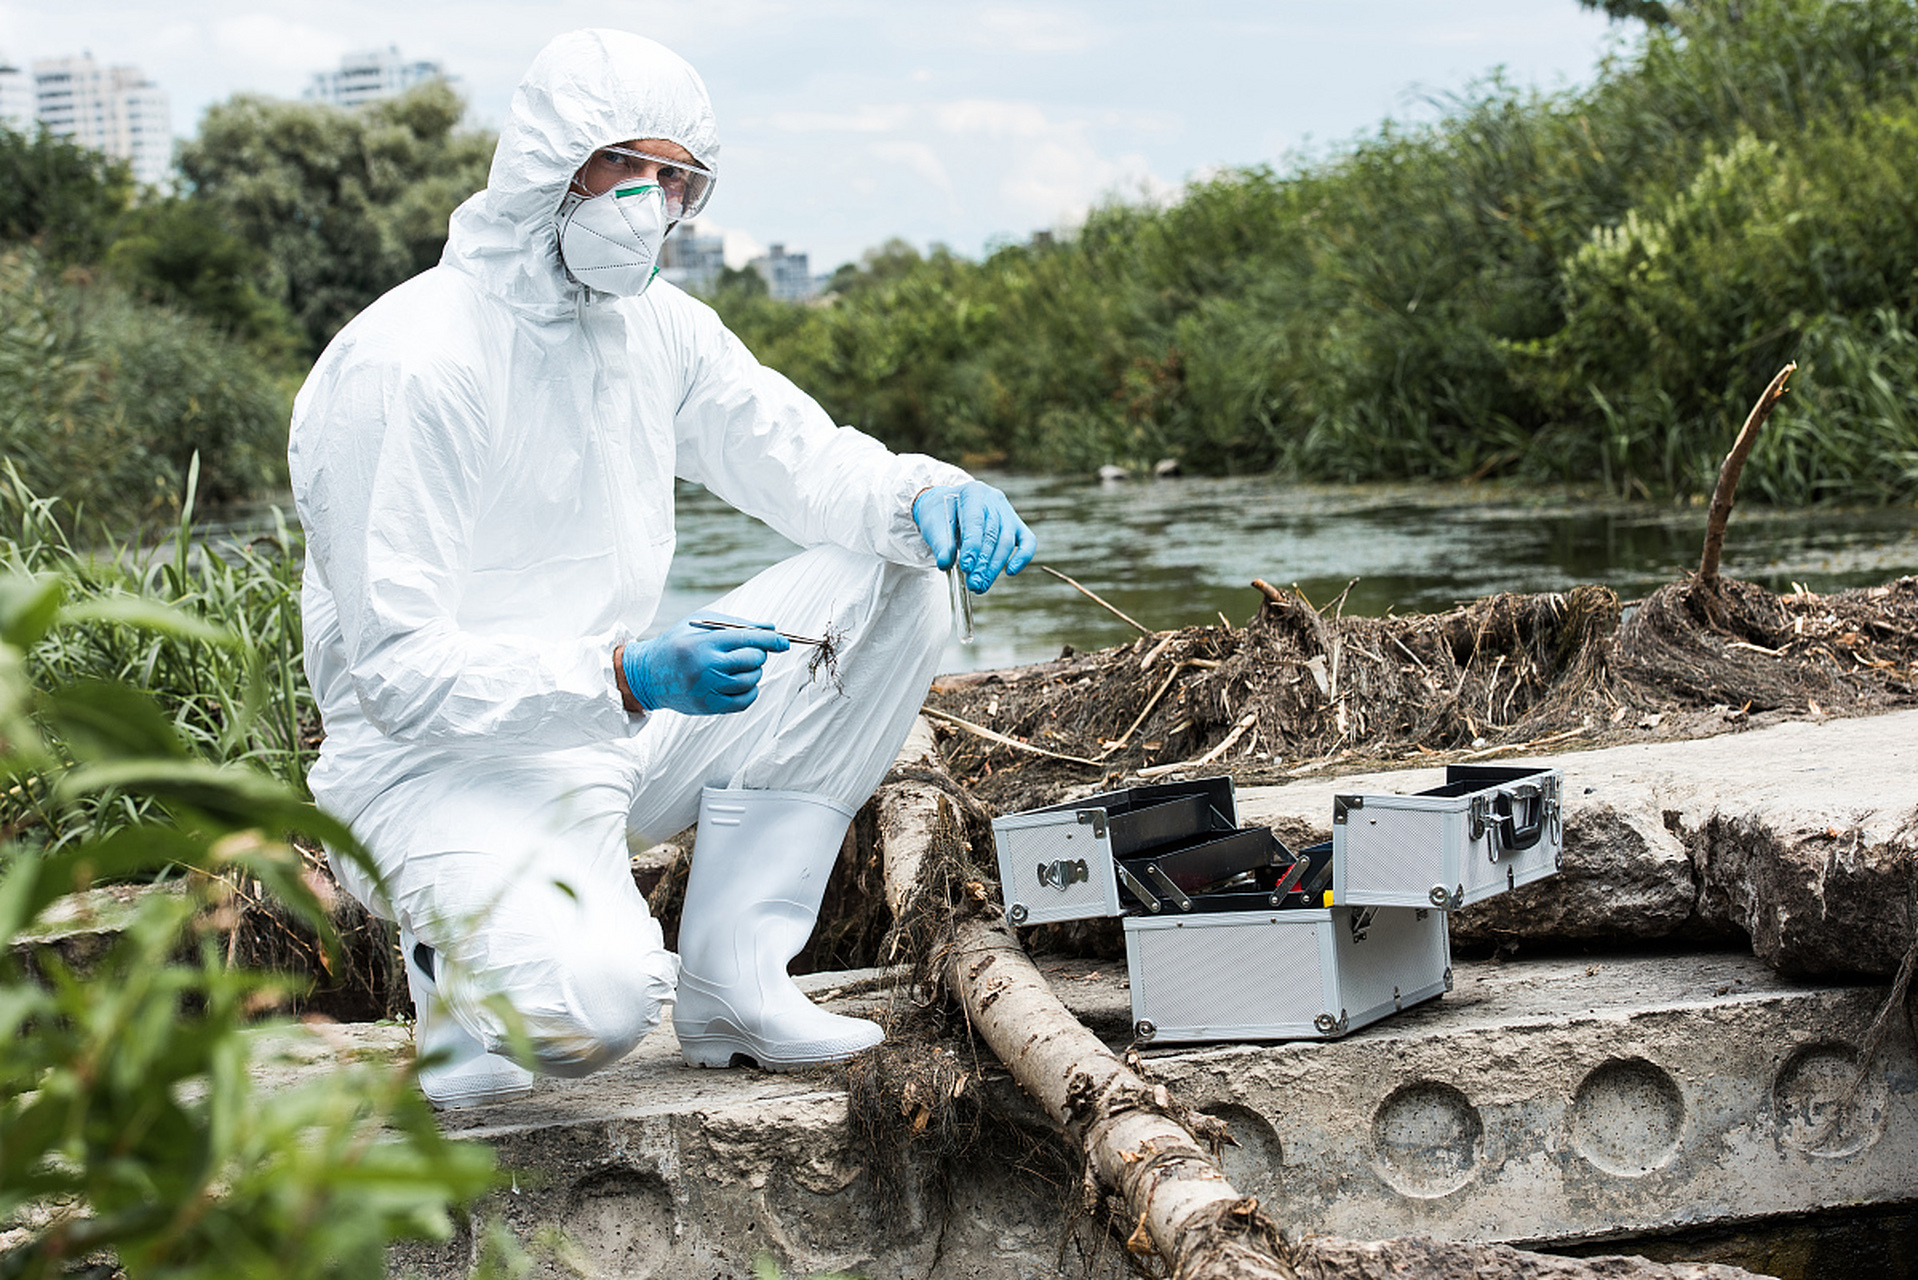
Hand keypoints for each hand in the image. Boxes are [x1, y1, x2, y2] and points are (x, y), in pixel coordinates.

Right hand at [619, 612, 788, 714]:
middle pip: (753, 661)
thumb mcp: (700, 624)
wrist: (646, 674)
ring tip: (739, 666)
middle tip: (750, 652)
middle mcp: (706, 666)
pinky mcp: (708, 707)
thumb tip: (771, 628)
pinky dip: (749, 691)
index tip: (784, 642)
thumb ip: (737, 624)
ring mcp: (707, 689)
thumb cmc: (677, 643)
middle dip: (758, 654)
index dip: (771, 640)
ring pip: (751, 681)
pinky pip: (743, 701)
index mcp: (704, 642)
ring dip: (753, 672)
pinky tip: (739, 682)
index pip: (748, 639)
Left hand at [912, 481, 1036, 592]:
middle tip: (974, 584)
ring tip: (981, 586)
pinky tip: (1010, 572)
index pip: (976, 521)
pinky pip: (1027, 541)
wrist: (946, 504)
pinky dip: (1022, 558)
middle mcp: (993, 500)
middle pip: (993, 535)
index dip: (972, 546)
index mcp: (972, 493)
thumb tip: (945, 564)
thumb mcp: (933, 524)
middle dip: (983, 563)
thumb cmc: (939, 514)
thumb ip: (940, 544)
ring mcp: (1007, 512)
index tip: (966, 567)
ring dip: (995, 567)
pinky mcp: (1016, 525)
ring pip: (1007, 541)